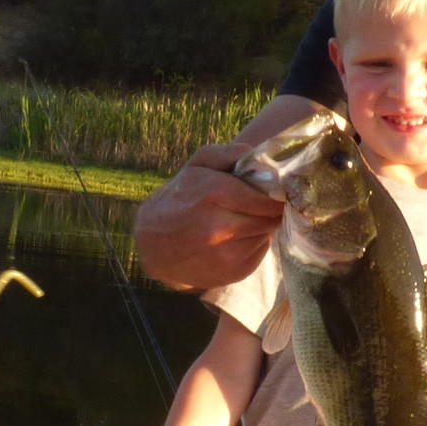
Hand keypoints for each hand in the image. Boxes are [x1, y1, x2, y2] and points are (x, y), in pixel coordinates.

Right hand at [136, 101, 317, 290]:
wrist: (152, 246)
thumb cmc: (177, 200)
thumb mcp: (194, 167)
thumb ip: (224, 154)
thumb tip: (254, 153)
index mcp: (214, 193)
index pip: (267, 197)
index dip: (274, 194)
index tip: (273, 192)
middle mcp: (220, 226)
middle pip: (270, 217)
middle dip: (267, 210)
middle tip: (257, 206)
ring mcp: (226, 253)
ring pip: (266, 234)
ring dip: (260, 228)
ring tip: (240, 222)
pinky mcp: (232, 272)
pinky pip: (259, 253)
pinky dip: (253, 244)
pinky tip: (234, 240)